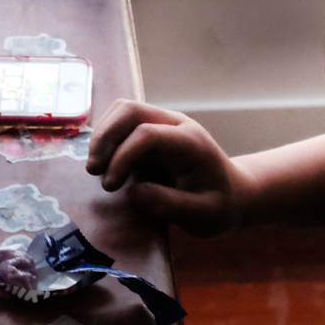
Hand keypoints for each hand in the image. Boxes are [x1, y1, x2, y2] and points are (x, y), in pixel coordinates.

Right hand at [84, 99, 256, 236]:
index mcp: (190, 143)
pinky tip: (103, 161)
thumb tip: (133, 194)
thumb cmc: (218, 205)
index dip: (122, 156)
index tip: (110, 186)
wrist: (231, 192)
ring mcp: (163, 122)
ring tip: (95, 168)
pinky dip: (106, 135)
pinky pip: (122, 119)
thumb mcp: (204, 216)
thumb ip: (171, 206)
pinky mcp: (151, 127)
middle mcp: (176, 124)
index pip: (147, 134)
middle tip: (93, 171)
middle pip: (130, 110)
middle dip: (105, 138)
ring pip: (122, 109)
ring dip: (102, 135)